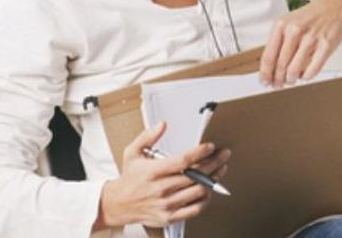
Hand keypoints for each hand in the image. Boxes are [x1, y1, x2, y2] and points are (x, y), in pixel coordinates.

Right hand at [94, 122, 230, 229]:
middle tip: (223, 155)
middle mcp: (160, 188)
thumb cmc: (129, 178)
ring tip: (221, 169)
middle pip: (195, 175)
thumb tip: (162, 125)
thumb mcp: (132, 152)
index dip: (200, 152)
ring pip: (198, 191)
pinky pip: (195, 209)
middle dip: (214, 163)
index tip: (210, 146)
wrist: (118, 204)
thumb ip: (147, 136)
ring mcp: (166, 204)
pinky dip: (206, 199)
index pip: (183, 161)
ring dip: (213, 179)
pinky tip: (209, 189)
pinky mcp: (169, 217)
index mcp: (153, 172)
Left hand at [259, 0, 341, 87]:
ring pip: (294, 70)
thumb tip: (270, 66)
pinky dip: (306, 77)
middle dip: (278, 79)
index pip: (268, 55)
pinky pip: (312, 70)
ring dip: (291, 79)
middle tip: (278, 84)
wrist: (335, 7)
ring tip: (291, 79)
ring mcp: (311, 38)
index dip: (265, 73)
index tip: (264, 81)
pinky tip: (304, 75)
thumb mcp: (289, 22)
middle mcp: (295, 30)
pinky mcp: (326, 46)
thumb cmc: (311, 17)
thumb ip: (279, 42)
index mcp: (282, 25)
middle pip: (280, 65)